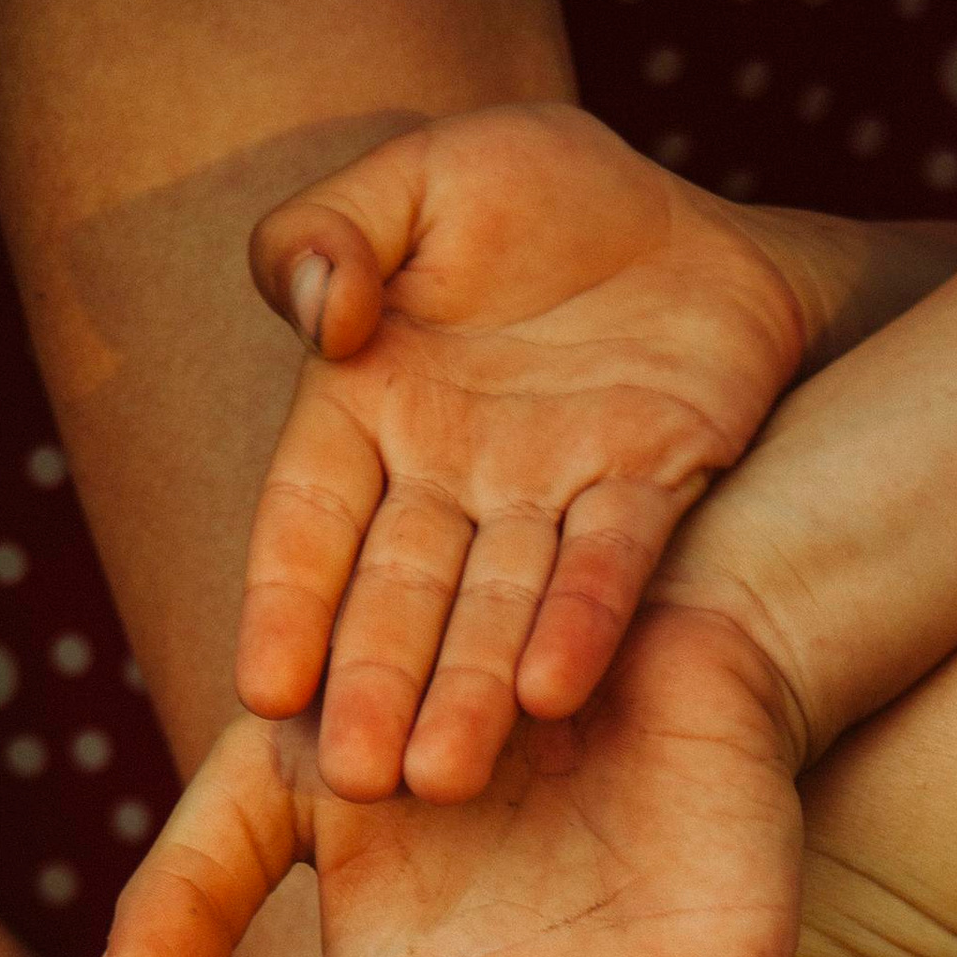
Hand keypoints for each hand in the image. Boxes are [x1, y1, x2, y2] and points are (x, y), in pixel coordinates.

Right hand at [238, 105, 956, 802]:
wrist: (695, 224)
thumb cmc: (533, 193)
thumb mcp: (419, 176)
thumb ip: (336, 230)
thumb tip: (326, 313)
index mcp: (365, 411)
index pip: (307, 522)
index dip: (285, 603)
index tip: (261, 691)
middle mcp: (448, 478)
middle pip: (402, 594)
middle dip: (378, 685)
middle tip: (355, 779)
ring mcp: (549, 498)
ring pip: (500, 609)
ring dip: (473, 692)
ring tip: (445, 777)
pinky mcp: (649, 496)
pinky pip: (611, 567)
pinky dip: (583, 623)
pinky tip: (558, 691)